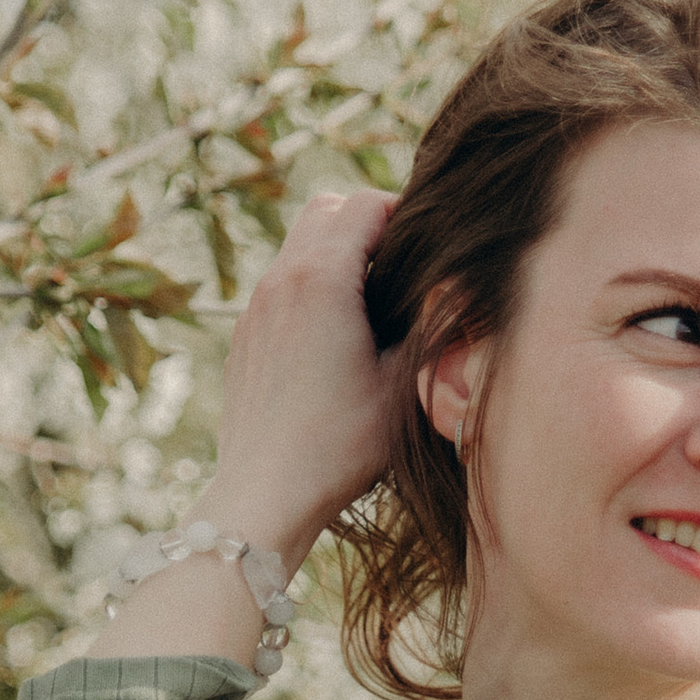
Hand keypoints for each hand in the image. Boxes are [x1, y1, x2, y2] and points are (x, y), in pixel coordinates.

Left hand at [206, 188, 397, 569]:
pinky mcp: (244, 335)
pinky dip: (310, 286)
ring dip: (336, 253)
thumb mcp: (405, 385)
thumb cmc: (341, 445)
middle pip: (325, 208)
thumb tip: (455, 293)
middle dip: (366, 222)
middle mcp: (281, 280)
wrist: (267, 493)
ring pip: (297, 244)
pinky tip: (335, 336)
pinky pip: (280, 284)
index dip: (405, 214)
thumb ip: (432, 326)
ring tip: (372, 299)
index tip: (431, 246)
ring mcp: (255, 307)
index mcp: (321, 279)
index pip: (366, 205)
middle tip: (403, 262)